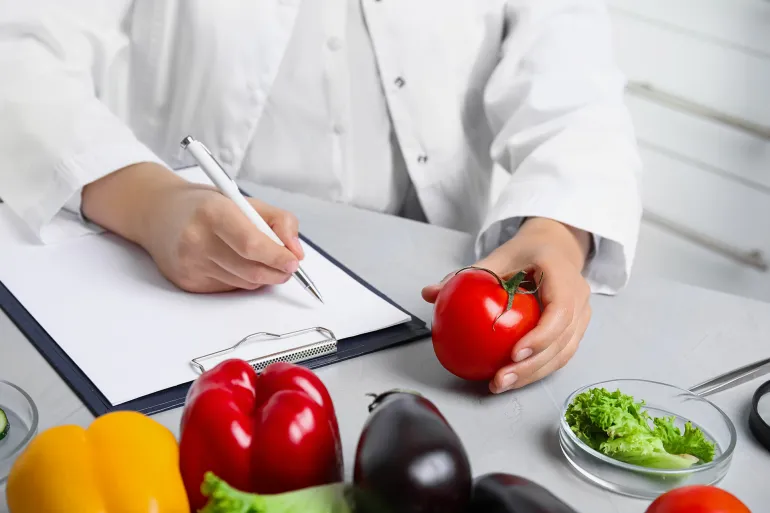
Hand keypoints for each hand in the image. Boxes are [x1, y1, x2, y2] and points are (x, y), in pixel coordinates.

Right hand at [82, 162, 303, 292]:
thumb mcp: (242, 200)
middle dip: (277, 272)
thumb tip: (296, 251)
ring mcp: (190, 264)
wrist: (157, 213)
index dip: (277, 256)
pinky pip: (229, 289)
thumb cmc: (203, 205)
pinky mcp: (187, 282)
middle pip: (251, 270)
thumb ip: (278, 221)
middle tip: (287, 265)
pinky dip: (241, 279)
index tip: (293, 260)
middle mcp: (197, 240)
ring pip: (244, 283)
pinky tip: (233, 262)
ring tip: (258, 258)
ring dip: (261, 276)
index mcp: (213, 212)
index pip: (252, 244)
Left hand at [422, 218, 591, 392]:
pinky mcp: (577, 329)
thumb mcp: (497, 256)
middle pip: (562, 340)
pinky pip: (560, 355)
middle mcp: (579, 295)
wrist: (555, 247)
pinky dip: (536, 370)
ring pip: (563, 353)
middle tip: (501, 379)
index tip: (514, 353)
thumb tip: (429, 293)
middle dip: (532, 366)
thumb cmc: (525, 253)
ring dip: (533, 374)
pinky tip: (510, 379)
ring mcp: (583, 314)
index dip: (541, 336)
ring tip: (501, 384)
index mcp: (562, 273)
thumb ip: (465, 275)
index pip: (559, 310)